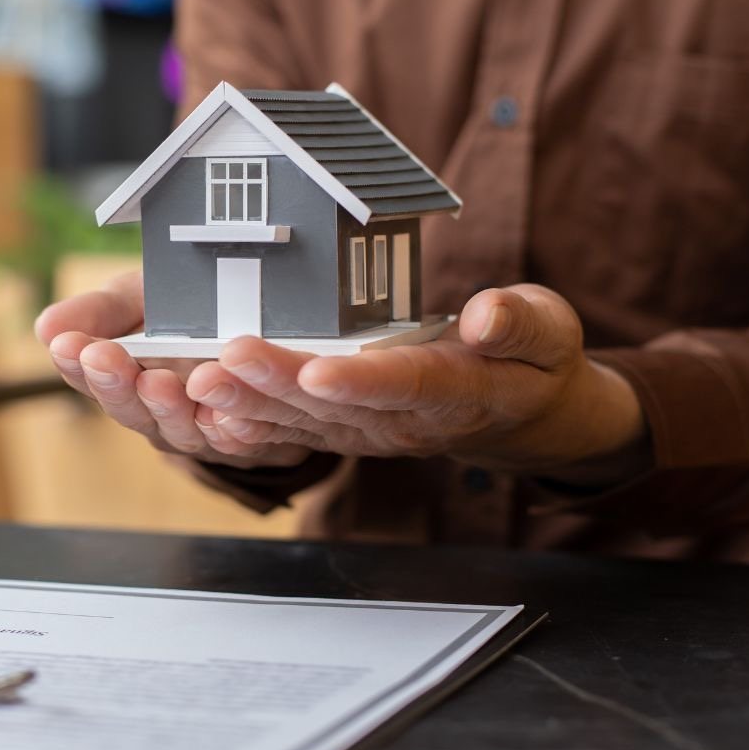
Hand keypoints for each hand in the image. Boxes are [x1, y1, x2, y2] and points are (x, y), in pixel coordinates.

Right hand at [34, 271, 312, 468]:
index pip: (92, 378)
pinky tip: (227, 414)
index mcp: (126, 381)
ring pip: (182, 429)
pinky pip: (243, 440)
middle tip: (102, 357)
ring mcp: (202, 432)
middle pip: (132, 409)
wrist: (262, 325)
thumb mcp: (140, 299)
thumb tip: (45, 328)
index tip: (66, 344)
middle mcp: (159, 415)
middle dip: (116, 384)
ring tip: (158, 380)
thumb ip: (100, 312)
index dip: (77, 364)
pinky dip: (233, 429)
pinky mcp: (250, 440)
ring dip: (168, 407)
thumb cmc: (187, 313)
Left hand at [184, 285, 648, 484]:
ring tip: (199, 381)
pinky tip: (206, 412)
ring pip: (304, 423)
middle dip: (278, 385)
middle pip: (336, 408)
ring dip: (249, 404)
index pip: (407, 387)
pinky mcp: (346, 432)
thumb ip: (522, 326)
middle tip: (226, 360)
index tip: (318, 370)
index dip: (362, 381)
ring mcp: (370, 432)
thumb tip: (487, 317)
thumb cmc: (530, 360)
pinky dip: (250, 425)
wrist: (517, 410)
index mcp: (458, 393)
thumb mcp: (549, 333)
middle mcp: (405, 422)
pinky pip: (294, 433)